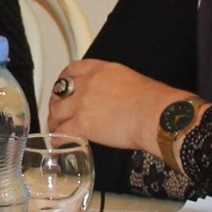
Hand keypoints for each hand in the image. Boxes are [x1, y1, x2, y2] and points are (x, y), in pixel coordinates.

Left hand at [43, 58, 184, 153]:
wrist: (157, 116)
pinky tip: (58, 142)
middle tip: (58, 110)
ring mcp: (82, 103)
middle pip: (61, 91)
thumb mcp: (131, 80)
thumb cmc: (155, 101)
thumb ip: (115, 85)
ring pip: (57, 111)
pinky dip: (58, 137)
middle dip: (57, 102)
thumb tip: (116, 97)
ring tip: (56, 128)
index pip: (73, 69)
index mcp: (101, 70)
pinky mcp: (82, 123)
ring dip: (55, 120)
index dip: (64, 80)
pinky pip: (62, 131)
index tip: (62, 87)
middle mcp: (88, 83)